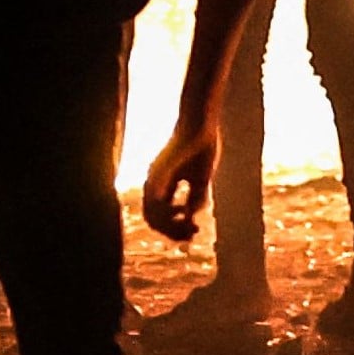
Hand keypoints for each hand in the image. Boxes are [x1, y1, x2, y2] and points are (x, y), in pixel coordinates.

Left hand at [142, 115, 221, 243]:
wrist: (201, 121)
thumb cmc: (201, 146)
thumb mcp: (201, 179)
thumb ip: (195, 198)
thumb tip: (191, 219)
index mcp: (162, 184)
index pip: (159, 216)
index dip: (175, 228)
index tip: (196, 230)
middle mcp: (153, 182)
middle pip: (152, 219)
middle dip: (172, 231)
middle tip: (193, 233)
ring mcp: (154, 175)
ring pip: (151, 213)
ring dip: (171, 225)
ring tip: (191, 226)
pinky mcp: (161, 168)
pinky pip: (156, 196)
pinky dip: (166, 209)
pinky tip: (182, 212)